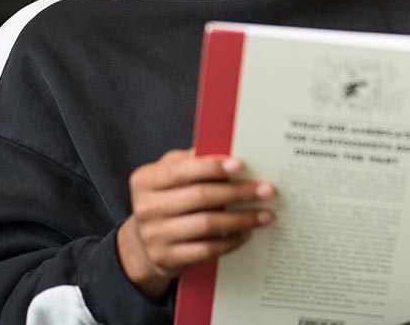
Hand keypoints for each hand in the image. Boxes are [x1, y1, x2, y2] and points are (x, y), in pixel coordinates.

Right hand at [116, 150, 274, 300]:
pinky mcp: (166, 258)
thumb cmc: (165, 200)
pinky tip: (245, 234)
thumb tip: (227, 151)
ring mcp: (154, 235)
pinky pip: (206, 250)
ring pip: (206, 225)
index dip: (212, 167)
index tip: (240, 166)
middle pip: (199, 197)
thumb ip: (190, 162)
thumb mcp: (168, 176)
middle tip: (266, 191)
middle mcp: (146, 207)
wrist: (143, 245)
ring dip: (241, 219)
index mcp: (146, 180)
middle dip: (237, 193)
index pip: (181, 170)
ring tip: (264, 215)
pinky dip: (230, 242)